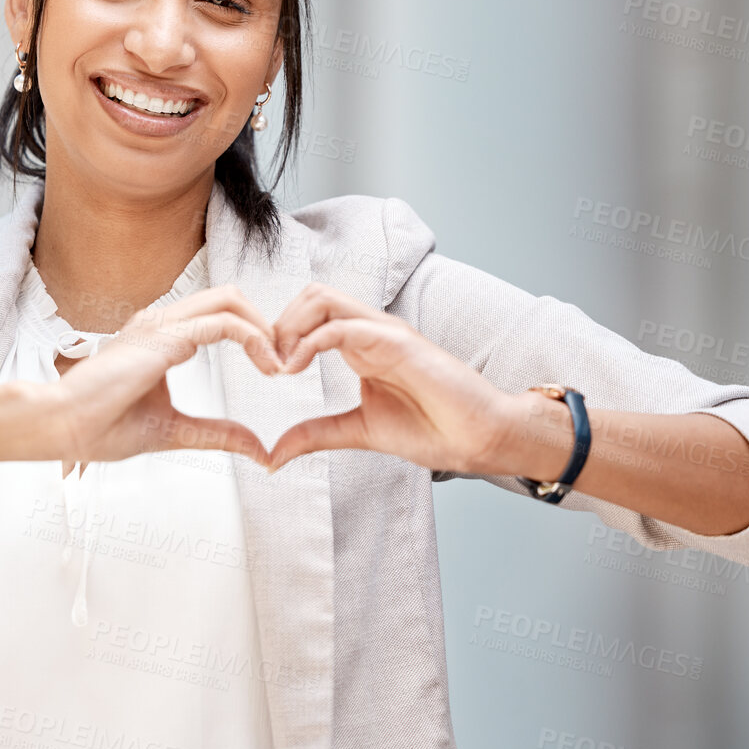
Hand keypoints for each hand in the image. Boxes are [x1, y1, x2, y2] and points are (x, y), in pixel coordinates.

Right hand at [46, 284, 284, 467]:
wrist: (62, 427)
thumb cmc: (101, 427)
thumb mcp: (174, 431)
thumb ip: (217, 434)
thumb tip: (258, 449)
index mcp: (161, 337)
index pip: (218, 314)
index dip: (253, 334)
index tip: (273, 369)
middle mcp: (162, 322)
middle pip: (229, 297)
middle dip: (265, 324)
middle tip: (284, 362)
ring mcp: (162, 324)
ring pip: (229, 300)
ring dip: (263, 328)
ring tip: (279, 364)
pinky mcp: (164, 337)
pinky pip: (223, 323)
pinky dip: (253, 339)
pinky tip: (267, 366)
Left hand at [264, 282, 521, 474]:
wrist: (479, 439)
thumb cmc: (433, 429)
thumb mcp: (358, 432)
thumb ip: (316, 435)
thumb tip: (274, 454)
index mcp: (360, 345)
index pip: (309, 313)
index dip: (279, 336)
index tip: (268, 373)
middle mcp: (370, 330)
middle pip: (310, 294)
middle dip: (278, 324)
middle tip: (269, 366)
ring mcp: (384, 332)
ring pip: (322, 299)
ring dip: (289, 327)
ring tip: (281, 367)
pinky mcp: (397, 342)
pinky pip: (342, 326)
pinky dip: (309, 342)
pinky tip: (296, 369)